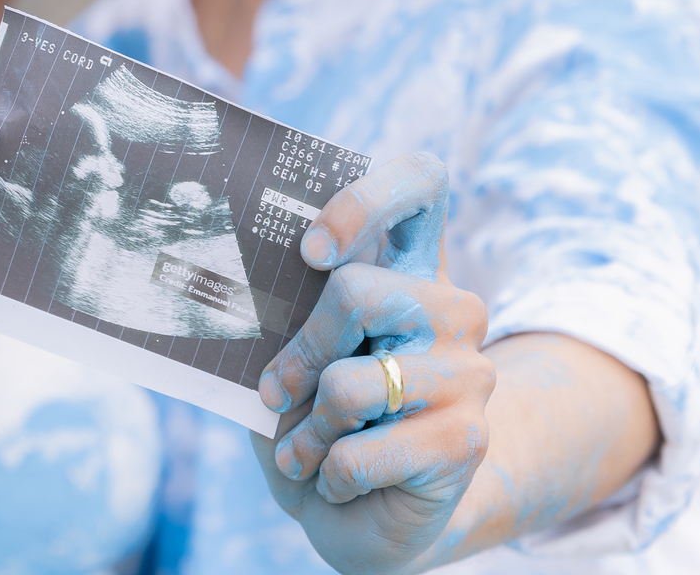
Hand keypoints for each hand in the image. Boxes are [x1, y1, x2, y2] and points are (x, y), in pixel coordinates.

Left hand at [251, 153, 494, 574]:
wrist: (364, 516)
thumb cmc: (317, 423)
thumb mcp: (293, 361)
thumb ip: (284, 321)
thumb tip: (231, 296)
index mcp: (408, 269)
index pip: (419, 183)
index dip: (364, 200)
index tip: (309, 250)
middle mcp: (451, 309)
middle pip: (357, 290)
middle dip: (298, 352)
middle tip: (276, 392)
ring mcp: (468, 372)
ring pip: (348, 382)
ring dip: (306, 431)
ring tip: (306, 449)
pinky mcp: (467, 439)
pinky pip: (359, 452)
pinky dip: (326, 475)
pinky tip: (338, 480)